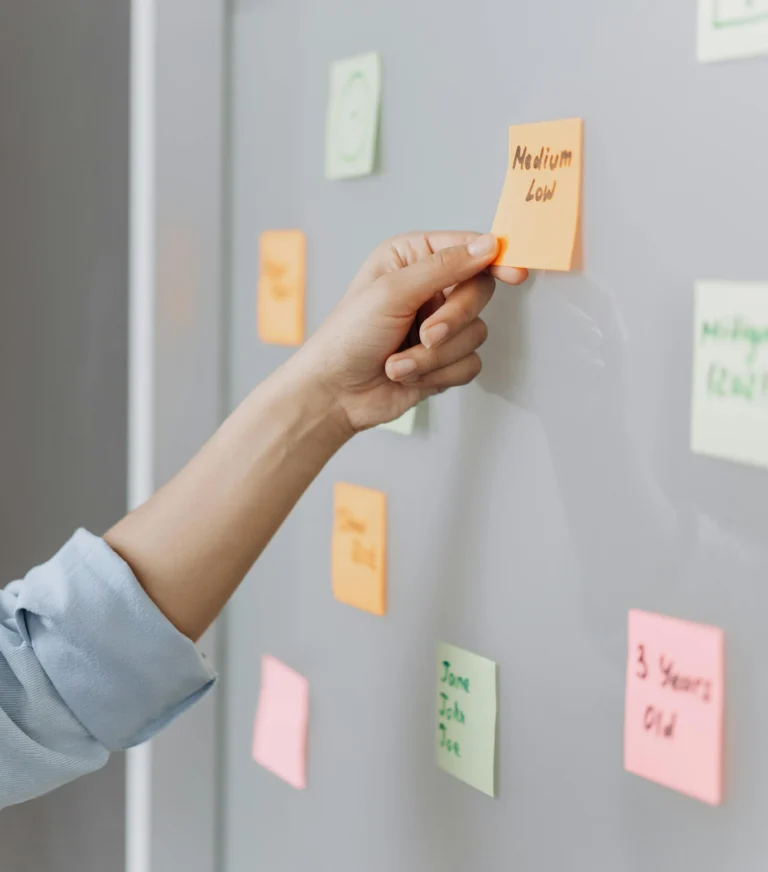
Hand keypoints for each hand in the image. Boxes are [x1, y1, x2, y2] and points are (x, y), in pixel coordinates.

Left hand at [294, 231, 527, 432]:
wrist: (334, 393)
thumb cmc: (348, 337)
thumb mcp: (392, 291)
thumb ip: (444, 266)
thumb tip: (488, 246)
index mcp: (412, 258)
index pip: (468, 249)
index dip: (494, 259)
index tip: (515, 273)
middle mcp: (430, 287)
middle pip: (479, 292)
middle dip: (452, 320)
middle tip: (426, 335)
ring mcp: (439, 325)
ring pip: (475, 334)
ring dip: (434, 357)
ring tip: (398, 363)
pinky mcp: (444, 360)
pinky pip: (470, 364)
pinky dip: (438, 375)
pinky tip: (407, 375)